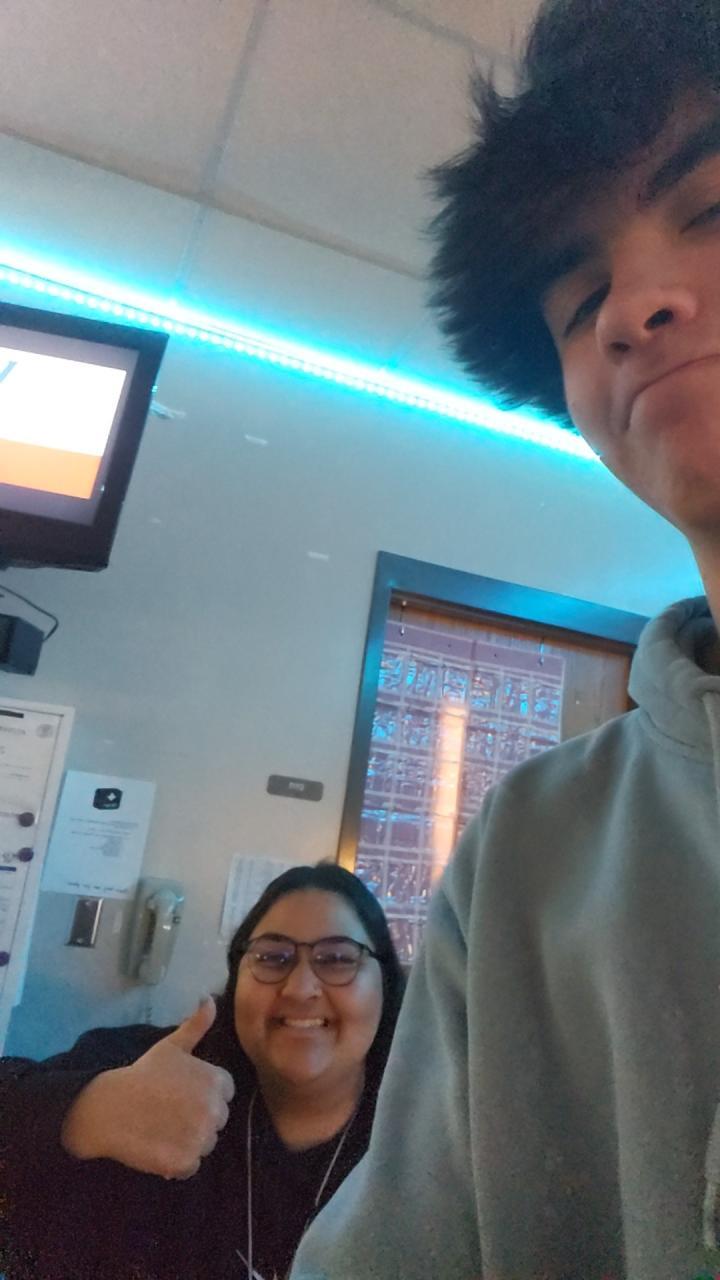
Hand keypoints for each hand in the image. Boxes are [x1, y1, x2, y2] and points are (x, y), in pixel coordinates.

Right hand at [61, 996, 235, 1178]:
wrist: (110, 1107)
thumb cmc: (143, 1074)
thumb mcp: (172, 1046)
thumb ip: (197, 1024)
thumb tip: (211, 999)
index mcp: (216, 1082)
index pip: (225, 1093)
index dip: (203, 1093)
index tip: (181, 1093)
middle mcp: (214, 1110)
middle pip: (218, 1120)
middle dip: (199, 1117)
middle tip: (170, 1111)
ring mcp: (200, 1138)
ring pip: (206, 1144)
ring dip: (190, 1141)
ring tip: (163, 1128)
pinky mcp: (185, 1163)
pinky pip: (191, 1166)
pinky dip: (178, 1162)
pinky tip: (159, 1146)